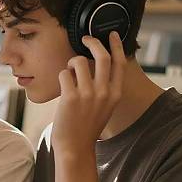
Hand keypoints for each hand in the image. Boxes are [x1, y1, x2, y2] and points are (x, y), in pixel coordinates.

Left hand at [51, 31, 125, 155]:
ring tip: (70, 74)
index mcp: (115, 94)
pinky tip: (62, 87)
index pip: (120, 63)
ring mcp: (88, 94)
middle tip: (86, 38)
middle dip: (93, 42)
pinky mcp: (71, 97)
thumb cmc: (86, 126)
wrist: (75, 148)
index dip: (116, 46)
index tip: (113, 34)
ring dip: (72, 63)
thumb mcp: (104, 107)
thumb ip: (104, 89)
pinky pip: (64, 73)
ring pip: (79, 61)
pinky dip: (62, 76)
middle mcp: (105, 92)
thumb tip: (95, 66)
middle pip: (102, 56)